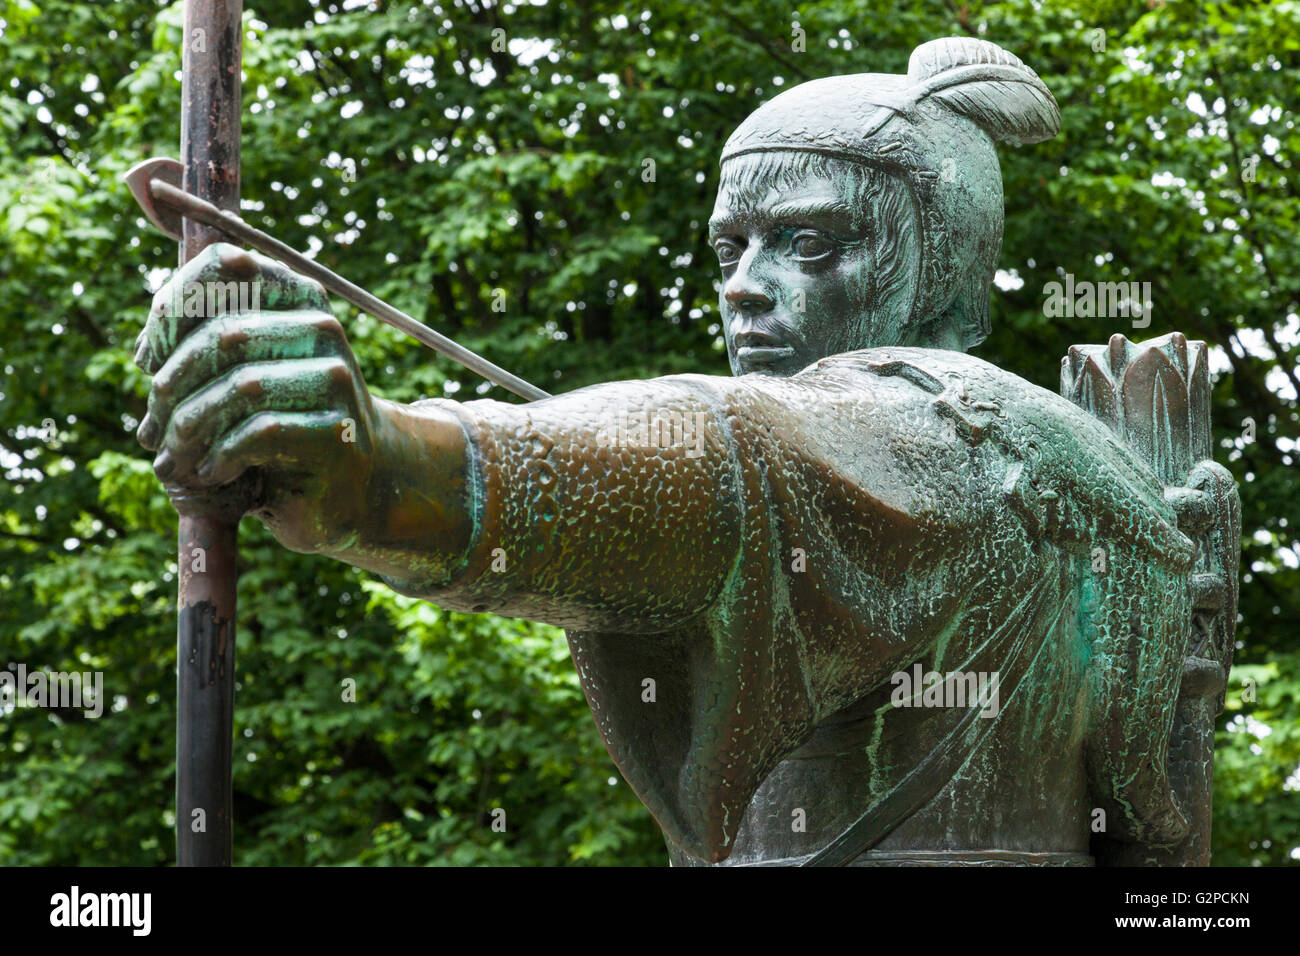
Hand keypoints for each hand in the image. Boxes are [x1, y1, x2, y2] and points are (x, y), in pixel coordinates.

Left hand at [134, 242, 386, 554]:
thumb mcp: (238, 370)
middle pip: (224, 335)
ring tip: (175, 459)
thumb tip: (146, 355)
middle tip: (152, 430)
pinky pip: (261, 431)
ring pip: (242, 386)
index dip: (171, 307)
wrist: (346, 477)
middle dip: (170, 387)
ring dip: (190, 429)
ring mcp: (337, 377)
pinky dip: (220, 456)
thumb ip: (197, 342)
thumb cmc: (278, 418)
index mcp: (295, 295)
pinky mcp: (339, 428)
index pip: (223, 265)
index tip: (147, 361)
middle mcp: (322, 327)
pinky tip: (213, 471)